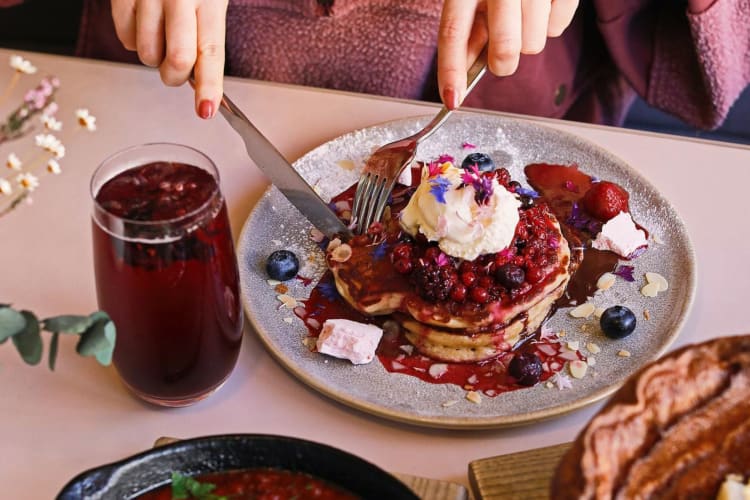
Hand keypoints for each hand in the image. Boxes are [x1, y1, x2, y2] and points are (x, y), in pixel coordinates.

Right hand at [112, 0, 227, 118]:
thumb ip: (206, 36)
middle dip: (176, 77)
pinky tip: (145, 22)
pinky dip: (135, 40)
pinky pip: (125, 38)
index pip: (211, 52)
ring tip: (161, 35)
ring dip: (154, 58)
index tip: (206, 110)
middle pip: (177, 60)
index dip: (210, 86)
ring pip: (146, 55)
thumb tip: (200, 81)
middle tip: (176, 69)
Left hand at [437, 0, 577, 108]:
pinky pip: (558, 27)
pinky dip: (550, 24)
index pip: (453, 32)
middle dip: (503, 64)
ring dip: (528, 39)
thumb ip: (467, 27)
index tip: (452, 100)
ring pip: (534, 45)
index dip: (451, 71)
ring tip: (524, 13)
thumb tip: (463, 68)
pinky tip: (542, 4)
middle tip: (503, 55)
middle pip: (504, 49)